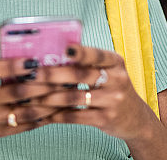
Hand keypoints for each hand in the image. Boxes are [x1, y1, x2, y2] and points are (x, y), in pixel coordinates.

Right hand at [0, 56, 61, 143]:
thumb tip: (26, 55)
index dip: (13, 67)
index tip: (33, 60)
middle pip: (14, 93)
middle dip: (41, 85)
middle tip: (63, 76)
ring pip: (23, 112)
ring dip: (47, 103)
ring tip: (65, 93)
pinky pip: (22, 126)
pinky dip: (41, 118)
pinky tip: (55, 110)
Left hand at [28, 44, 154, 140]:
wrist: (135, 118)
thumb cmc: (114, 89)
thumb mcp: (109, 71)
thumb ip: (88, 64)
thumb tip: (53, 54)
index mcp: (115, 62)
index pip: (97, 54)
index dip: (82, 51)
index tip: (65, 48)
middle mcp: (117, 80)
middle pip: (81, 75)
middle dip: (53, 74)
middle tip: (32, 73)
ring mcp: (112, 101)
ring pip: (75, 97)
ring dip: (49, 97)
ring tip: (31, 96)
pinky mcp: (106, 119)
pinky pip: (76, 116)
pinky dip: (57, 114)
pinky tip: (44, 113)